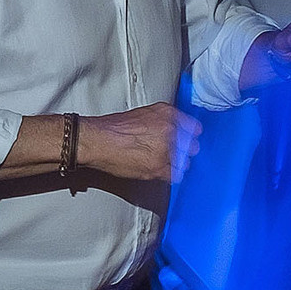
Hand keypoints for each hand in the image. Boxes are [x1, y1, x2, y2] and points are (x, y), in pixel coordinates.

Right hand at [79, 102, 201, 182]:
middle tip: (173, 152)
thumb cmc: (111, 128)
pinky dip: (168, 175)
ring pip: (184, 163)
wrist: (95, 140)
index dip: (190, 135)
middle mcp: (169, 130)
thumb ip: (161, 121)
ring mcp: (165, 150)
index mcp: (166, 113)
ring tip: (161, 161)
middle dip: (184, 150)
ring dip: (176, 164)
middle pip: (192, 146)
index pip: (194, 127)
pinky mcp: (158, 168)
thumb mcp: (142, 114)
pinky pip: (175, 175)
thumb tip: (171, 129)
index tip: (187, 139)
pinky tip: (158, 170)